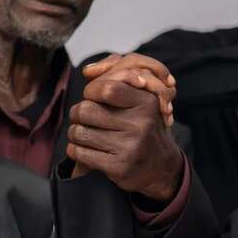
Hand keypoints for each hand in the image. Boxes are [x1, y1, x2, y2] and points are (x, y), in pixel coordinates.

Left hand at [67, 53, 183, 202]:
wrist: (161, 167)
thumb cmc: (144, 128)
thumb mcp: (143, 101)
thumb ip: (120, 81)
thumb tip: (89, 70)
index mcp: (146, 103)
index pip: (105, 88)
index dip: (90, 91)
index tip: (92, 98)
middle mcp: (141, 124)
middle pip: (86, 109)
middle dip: (78, 114)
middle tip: (85, 119)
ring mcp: (130, 147)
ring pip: (79, 132)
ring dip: (76, 134)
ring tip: (85, 135)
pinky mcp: (119, 167)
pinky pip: (80, 153)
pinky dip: (75, 151)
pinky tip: (85, 150)